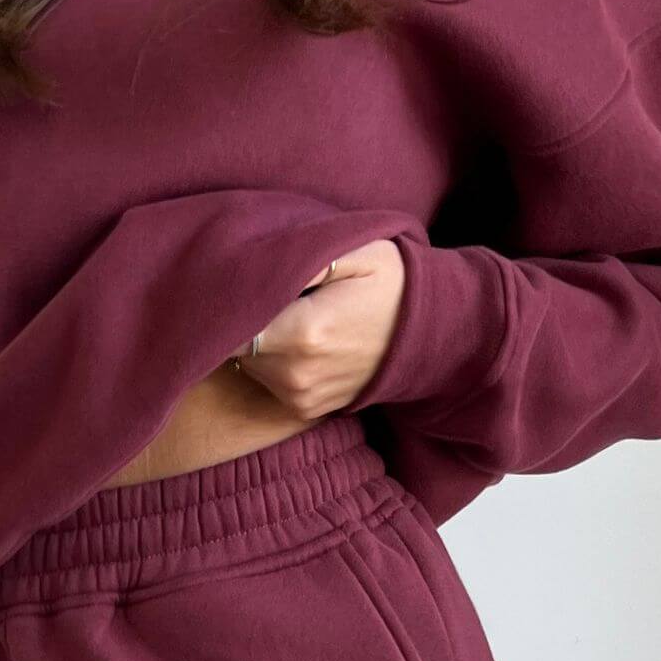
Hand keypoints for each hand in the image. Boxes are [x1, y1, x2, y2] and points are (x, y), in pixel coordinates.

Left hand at [235, 239, 406, 417]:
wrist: (434, 334)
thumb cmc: (393, 283)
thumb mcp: (357, 251)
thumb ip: (303, 255)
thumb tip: (255, 262)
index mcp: (303, 332)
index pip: (230, 323)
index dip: (227, 301)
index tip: (235, 282)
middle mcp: (295, 374)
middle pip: (234, 345)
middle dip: (242, 319)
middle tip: (267, 291)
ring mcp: (300, 397)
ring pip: (248, 364)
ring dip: (258, 340)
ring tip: (290, 314)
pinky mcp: (305, 410)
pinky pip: (266, 381)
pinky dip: (273, 361)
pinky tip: (300, 340)